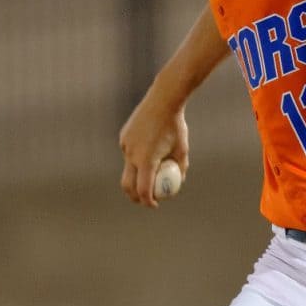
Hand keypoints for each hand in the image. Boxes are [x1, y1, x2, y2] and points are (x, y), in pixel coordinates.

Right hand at [119, 90, 188, 207]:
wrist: (162, 101)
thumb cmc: (176, 126)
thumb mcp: (182, 150)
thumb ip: (180, 168)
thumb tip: (177, 184)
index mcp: (147, 160)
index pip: (143, 190)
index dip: (148, 201)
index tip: (154, 204)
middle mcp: (132, 155)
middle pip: (127, 185)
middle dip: (134, 196)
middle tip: (145, 199)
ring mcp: (125, 146)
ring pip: (129, 167)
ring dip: (138, 173)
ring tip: (157, 155)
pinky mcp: (123, 138)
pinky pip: (129, 153)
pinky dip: (137, 156)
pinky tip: (150, 141)